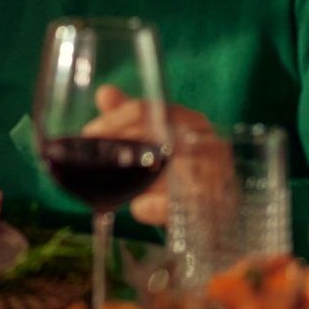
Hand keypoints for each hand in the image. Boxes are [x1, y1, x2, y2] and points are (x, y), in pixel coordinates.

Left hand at [84, 85, 214, 226]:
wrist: (220, 216)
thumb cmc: (183, 172)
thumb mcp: (156, 142)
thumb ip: (133, 118)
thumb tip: (105, 92)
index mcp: (191, 121)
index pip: (144, 110)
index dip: (112, 122)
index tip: (89, 135)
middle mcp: (207, 141)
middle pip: (155, 136)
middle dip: (121, 147)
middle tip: (95, 159)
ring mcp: (217, 175)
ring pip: (169, 170)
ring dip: (138, 177)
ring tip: (117, 185)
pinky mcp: (216, 207)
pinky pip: (180, 204)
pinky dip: (155, 206)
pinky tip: (139, 207)